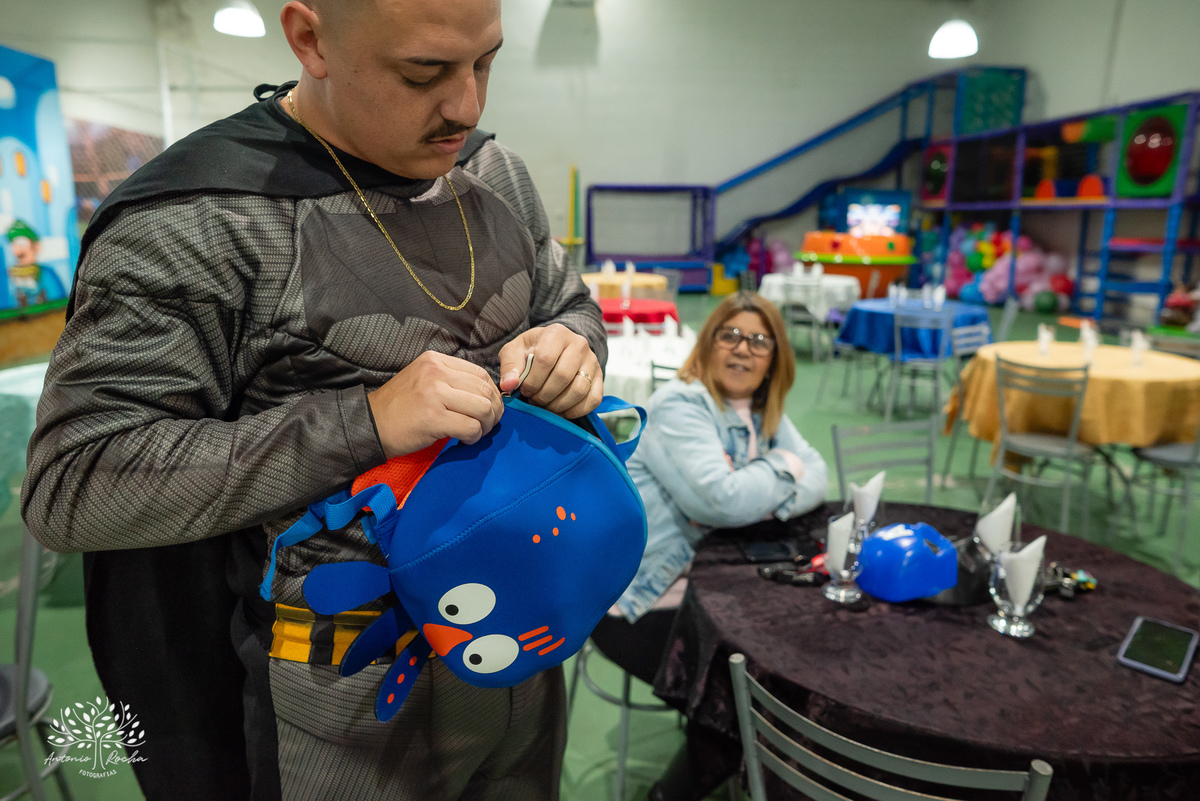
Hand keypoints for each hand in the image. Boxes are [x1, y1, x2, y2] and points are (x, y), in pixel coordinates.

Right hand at [368, 351, 503, 458]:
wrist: (370, 425)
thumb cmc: (400, 408)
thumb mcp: (424, 381)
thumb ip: (451, 380)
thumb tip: (487, 395)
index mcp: (435, 360)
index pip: (480, 373)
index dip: (491, 393)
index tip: (489, 409)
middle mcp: (436, 372)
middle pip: (484, 390)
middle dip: (493, 411)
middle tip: (487, 425)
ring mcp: (434, 394)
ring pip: (482, 408)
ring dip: (485, 425)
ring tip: (475, 433)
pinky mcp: (433, 418)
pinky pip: (470, 427)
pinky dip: (473, 437)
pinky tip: (463, 440)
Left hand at [498, 324, 602, 417]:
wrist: (556, 349)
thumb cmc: (532, 351)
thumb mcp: (515, 351)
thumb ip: (510, 366)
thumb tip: (509, 385)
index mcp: (556, 333)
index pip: (545, 359)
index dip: (533, 380)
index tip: (524, 390)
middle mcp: (579, 344)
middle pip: (563, 376)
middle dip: (544, 395)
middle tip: (534, 400)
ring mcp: (592, 361)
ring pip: (579, 390)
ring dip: (558, 405)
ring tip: (545, 405)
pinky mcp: (600, 378)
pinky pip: (593, 400)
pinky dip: (575, 411)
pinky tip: (560, 411)